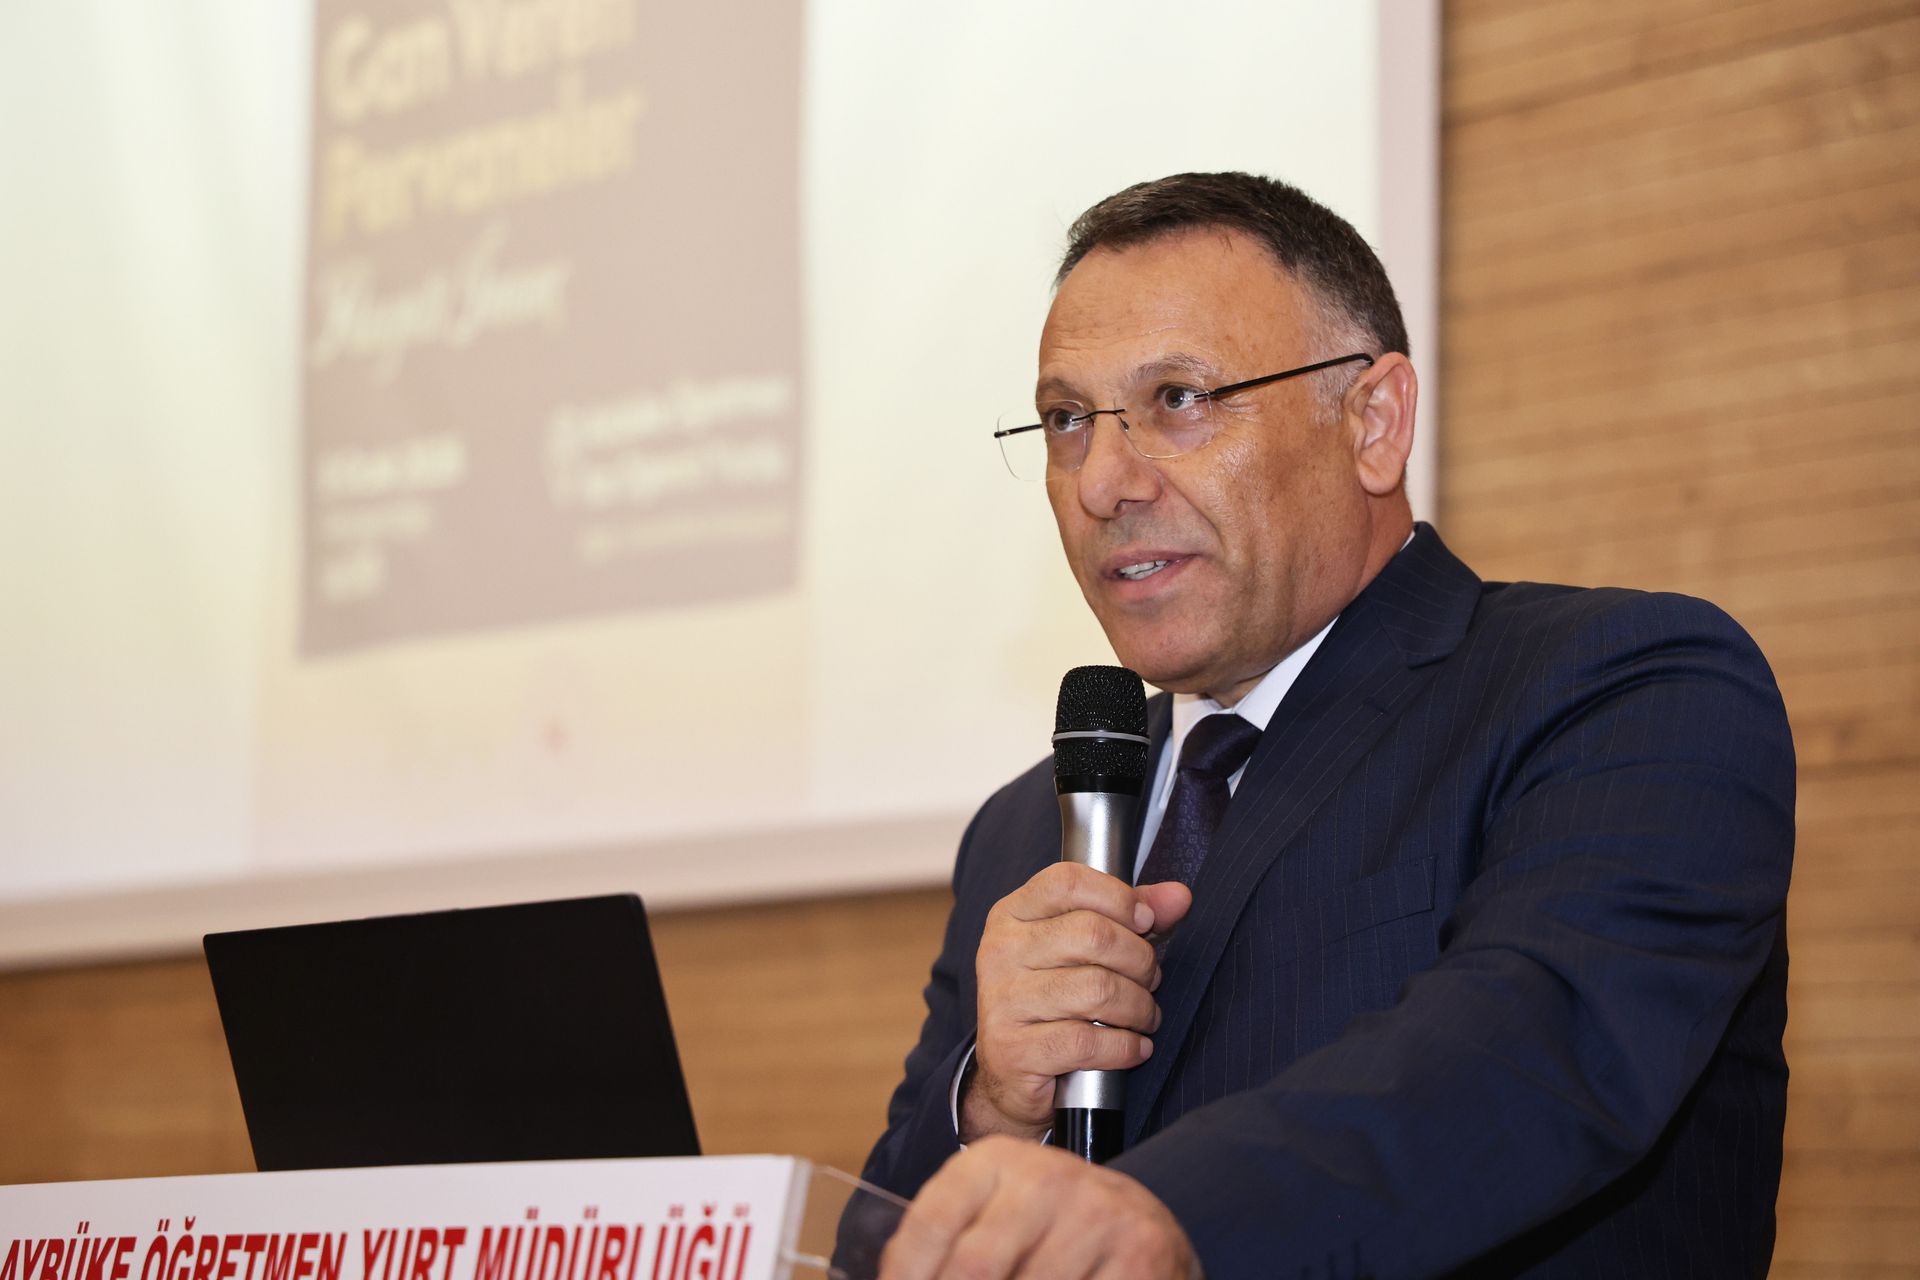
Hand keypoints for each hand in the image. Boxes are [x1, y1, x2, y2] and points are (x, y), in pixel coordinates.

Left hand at [879, 1136, 1199, 1279]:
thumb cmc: (1047, 1226)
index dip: (906, 1273)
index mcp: (996, 1160)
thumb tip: (893, 1279)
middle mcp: (1047, 1178)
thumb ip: (945, 1245)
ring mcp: (1097, 1216)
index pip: (931, 1223)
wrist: (1139, 1221)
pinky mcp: (1139, 1255)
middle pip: (974, 1268)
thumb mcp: (992, 1214)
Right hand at [963, 862, 1193, 1141]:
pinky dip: (1125, 1046)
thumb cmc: (1053, 1000)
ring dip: (1139, 1007)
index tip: (1145, 922)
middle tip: (1150, 980)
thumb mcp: (1082, 948)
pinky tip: (1134, 1047)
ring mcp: (1002, 1000)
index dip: (1118, 898)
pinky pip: (1088, 1041)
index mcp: (1012, 915)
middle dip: (1140, 960)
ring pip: (1097, 990)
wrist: (1008, 1077)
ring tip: (1144, 1016)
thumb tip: (1178, 896)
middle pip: (1093, 934)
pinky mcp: (1012, 1049)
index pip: (1067, 882)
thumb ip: (1128, 915)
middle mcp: (1000, 951)